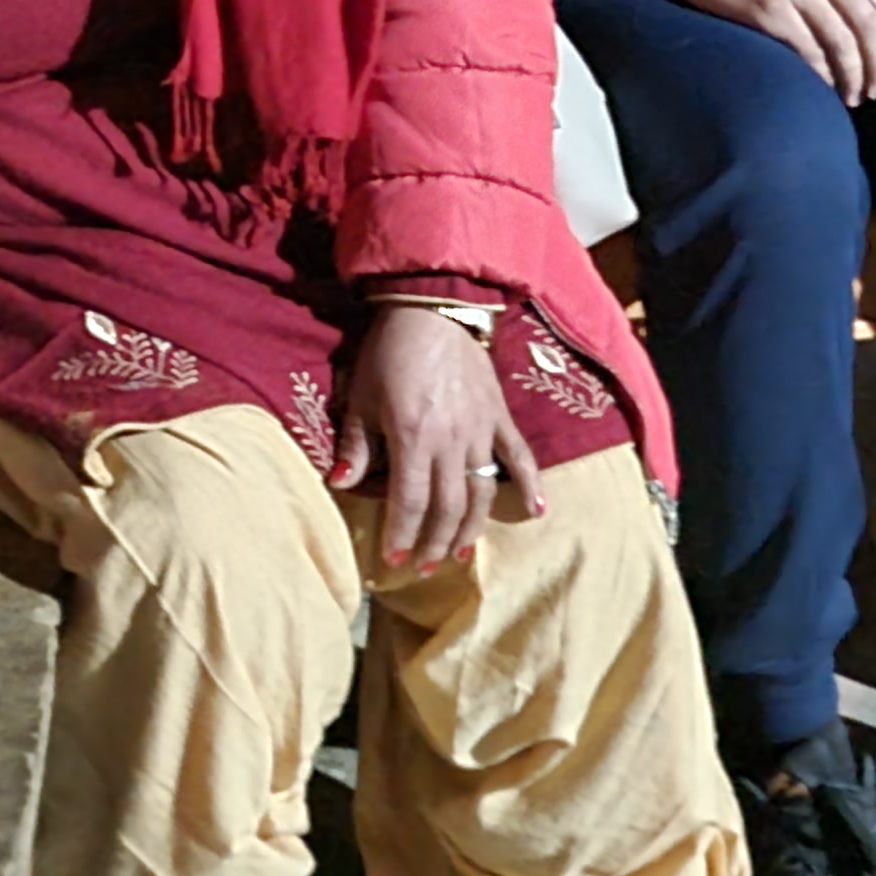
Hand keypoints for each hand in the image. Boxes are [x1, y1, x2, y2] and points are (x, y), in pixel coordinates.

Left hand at [330, 305, 544, 568]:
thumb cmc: (389, 352)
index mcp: (413, 438)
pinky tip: (535, 511)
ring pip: (480, 493)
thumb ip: (355, 445)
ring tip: (458, 556)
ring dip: (469, 529)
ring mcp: (480, 431)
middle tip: (421, 567)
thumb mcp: (362, 397)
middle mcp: (450, 442)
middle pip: (447, 507)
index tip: (392, 559)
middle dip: (433, 543)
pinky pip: (519, 456)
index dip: (402, 534)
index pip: (410, 502)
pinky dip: (530, 484)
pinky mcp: (499, 416)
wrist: (432, 308)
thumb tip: (340, 484)